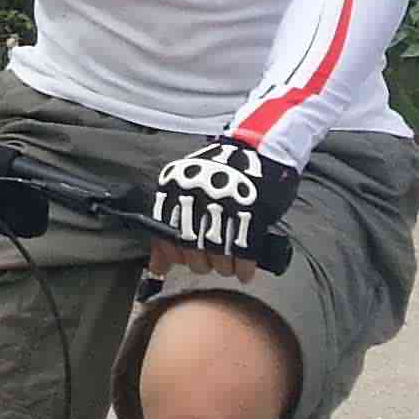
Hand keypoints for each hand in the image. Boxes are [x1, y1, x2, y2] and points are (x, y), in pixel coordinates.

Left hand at [145, 135, 294, 281]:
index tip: (178, 260)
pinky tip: (243, 272)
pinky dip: (243, 267)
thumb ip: (170, 222)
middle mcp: (198, 192)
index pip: (165, 231)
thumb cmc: (220, 170)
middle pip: (192, 247)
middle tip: (206, 263)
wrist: (260, 147)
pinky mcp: (254, 210)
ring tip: (225, 266)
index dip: (172, 253)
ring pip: (218, 252)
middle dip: (199, 263)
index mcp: (176, 184)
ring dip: (222, 267)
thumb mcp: (188, 186)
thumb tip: (157, 264)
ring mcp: (226, 202)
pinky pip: (245, 250)